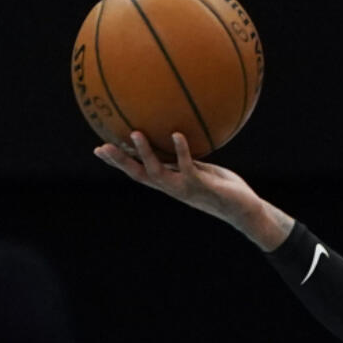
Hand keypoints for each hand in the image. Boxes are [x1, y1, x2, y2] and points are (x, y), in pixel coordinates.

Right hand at [94, 131, 293, 249]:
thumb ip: (185, 158)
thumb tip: (175, 136)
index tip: (98, 149)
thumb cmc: (223, 188)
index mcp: (169, 182)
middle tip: (102, 146)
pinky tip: (177, 134)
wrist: (243, 209)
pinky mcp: (201, 186)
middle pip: (139, 174)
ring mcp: (185, 188)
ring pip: (158, 172)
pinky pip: (188, 167)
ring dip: (146, 154)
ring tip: (135, 133)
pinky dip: (182, 151)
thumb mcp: (200, 170)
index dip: (117, 162)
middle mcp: (172, 187)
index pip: (137, 172)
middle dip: (120, 162)